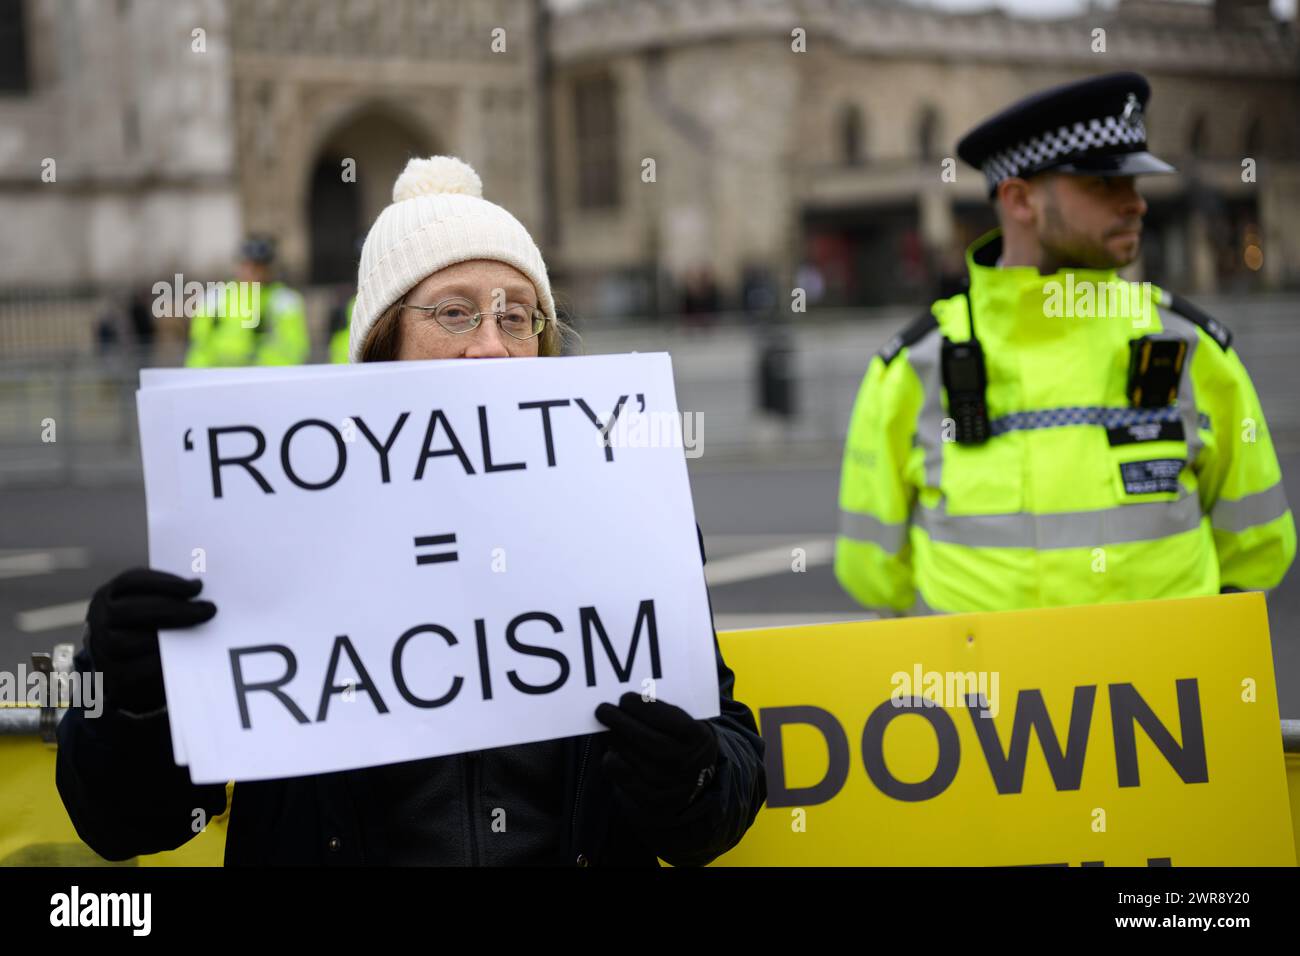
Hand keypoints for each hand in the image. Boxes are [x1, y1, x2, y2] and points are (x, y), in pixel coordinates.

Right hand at [85, 568, 215, 714]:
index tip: (197, 586)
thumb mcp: (149, 604)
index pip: (131, 582)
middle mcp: (99, 621)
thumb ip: (169, 594)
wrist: (127, 666)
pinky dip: (163, 660)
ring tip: (201, 630)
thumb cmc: (147, 625)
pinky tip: (188, 653)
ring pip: (127, 642)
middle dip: (174, 609)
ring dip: (168, 635)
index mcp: (107, 595)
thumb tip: (199, 585)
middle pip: (131, 611)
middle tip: (209, 609)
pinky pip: (137, 670)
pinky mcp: (116, 678)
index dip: (166, 582)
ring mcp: (103, 650)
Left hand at [595, 691, 719, 823]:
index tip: (625, 698)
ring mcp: (670, 785)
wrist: (694, 779)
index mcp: (699, 739)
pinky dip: (612, 762)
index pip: (670, 721)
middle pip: (649, 741)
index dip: (644, 709)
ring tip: (605, 727)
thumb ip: (661, 712)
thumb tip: (625, 702)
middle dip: (621, 722)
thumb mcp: (685, 723)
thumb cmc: (681, 740)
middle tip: (602, 709)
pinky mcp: (653, 801)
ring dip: (613, 739)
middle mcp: (687, 764)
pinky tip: (611, 751)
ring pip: (633, 759)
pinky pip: (624, 778)